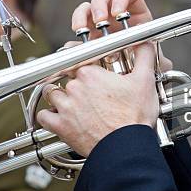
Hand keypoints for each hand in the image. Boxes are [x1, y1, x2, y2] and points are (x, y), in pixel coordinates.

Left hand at [36, 43, 159, 156]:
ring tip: (69, 101)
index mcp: (91, 73)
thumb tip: (145, 43)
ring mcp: (65, 106)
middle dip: (75, 83)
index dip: (84, 64)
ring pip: (51, 93)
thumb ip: (144, 56)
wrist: (125, 147)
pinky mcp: (61, 126)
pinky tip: (56, 116)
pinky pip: (44, 116)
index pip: (79, 59)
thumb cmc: (134, 118)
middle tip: (87, 91)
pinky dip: (48, 116)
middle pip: (66, 77)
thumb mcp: (145, 81)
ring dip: (57, 96)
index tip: (88, 69)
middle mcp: (75, 87)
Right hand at [71, 0, 171, 70]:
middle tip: (100, 21)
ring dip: (83, 14)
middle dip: (100, 4)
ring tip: (82, 29)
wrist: (129, 82)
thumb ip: (158, 60)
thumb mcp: (154, 63)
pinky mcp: (86, 36)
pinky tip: (75, 43)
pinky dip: (75, 32)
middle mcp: (116, 14)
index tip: (118, 13)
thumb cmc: (145, 66)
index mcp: (136, 14)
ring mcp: (99, 23)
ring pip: (87, 7)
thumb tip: (164, 62)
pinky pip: (77, 27)